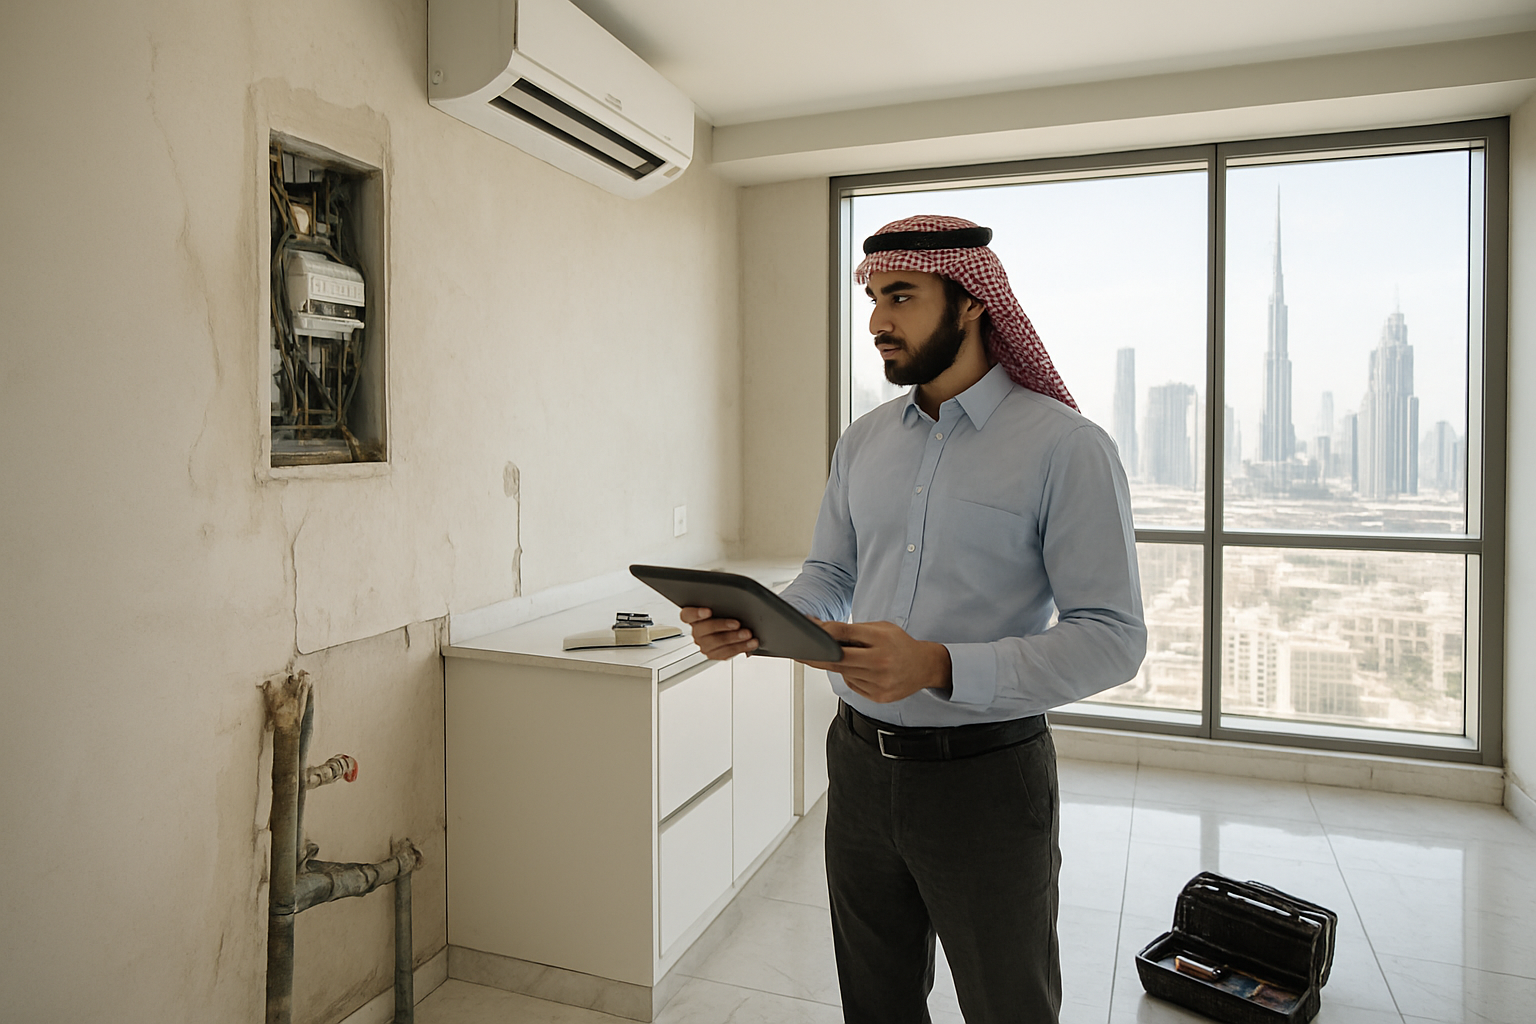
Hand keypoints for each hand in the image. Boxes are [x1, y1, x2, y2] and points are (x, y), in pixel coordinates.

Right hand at [680, 606, 758, 659]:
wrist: (735, 627)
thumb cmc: (726, 613)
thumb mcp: (723, 606)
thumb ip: (722, 604)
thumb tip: (734, 601)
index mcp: (693, 616)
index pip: (687, 615)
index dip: (695, 614)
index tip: (708, 611)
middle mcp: (697, 631)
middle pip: (703, 630)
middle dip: (722, 626)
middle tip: (737, 624)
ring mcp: (704, 644)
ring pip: (716, 643)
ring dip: (734, 639)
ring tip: (747, 634)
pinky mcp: (715, 654)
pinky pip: (726, 653)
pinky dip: (741, 647)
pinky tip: (750, 643)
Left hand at [801, 620, 951, 703]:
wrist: (925, 666)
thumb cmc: (900, 644)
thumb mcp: (881, 628)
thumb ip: (855, 630)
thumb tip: (823, 629)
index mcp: (881, 640)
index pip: (845, 634)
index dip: (824, 632)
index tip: (809, 631)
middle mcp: (880, 661)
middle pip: (838, 660)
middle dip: (816, 656)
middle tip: (800, 653)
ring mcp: (879, 681)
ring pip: (844, 674)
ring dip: (837, 666)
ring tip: (846, 658)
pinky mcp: (879, 696)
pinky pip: (852, 685)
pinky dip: (850, 677)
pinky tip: (860, 670)